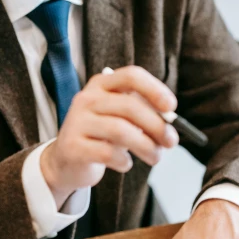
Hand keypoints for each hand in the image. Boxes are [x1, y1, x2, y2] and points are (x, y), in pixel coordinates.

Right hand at [40, 65, 178, 206]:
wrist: (66, 161)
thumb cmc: (101, 136)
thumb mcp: (120, 118)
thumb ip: (142, 114)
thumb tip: (170, 121)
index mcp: (101, 85)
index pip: (131, 76)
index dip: (155, 89)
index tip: (171, 107)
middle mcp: (86, 99)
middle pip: (130, 106)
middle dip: (157, 125)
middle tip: (171, 141)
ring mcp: (77, 122)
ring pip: (121, 130)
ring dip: (146, 146)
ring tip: (155, 157)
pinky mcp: (72, 147)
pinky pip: (107, 153)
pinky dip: (124, 161)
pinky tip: (126, 163)